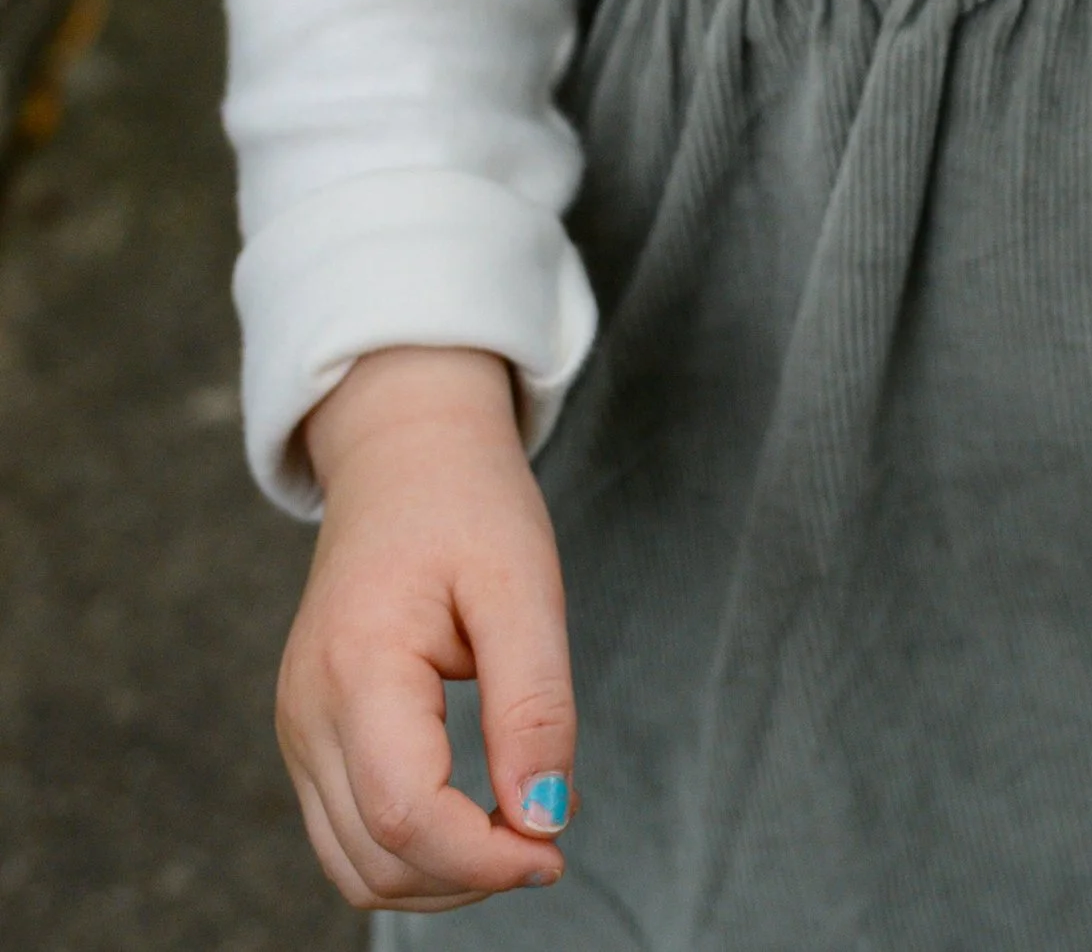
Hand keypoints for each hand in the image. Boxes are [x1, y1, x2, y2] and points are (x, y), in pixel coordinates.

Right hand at [279, 347, 575, 911]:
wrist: (404, 454)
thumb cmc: (469, 505)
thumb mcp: (523, 586)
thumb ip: (534, 706)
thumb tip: (545, 819)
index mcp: (357, 666)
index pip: (406, 816)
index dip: (483, 859)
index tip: (553, 849)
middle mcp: (307, 711)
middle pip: (376, 858)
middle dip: (468, 878)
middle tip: (546, 839)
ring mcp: (297, 729)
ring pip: (354, 867)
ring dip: (438, 879)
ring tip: (513, 832)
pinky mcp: (307, 736)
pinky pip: (346, 835)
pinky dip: (410, 853)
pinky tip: (471, 819)